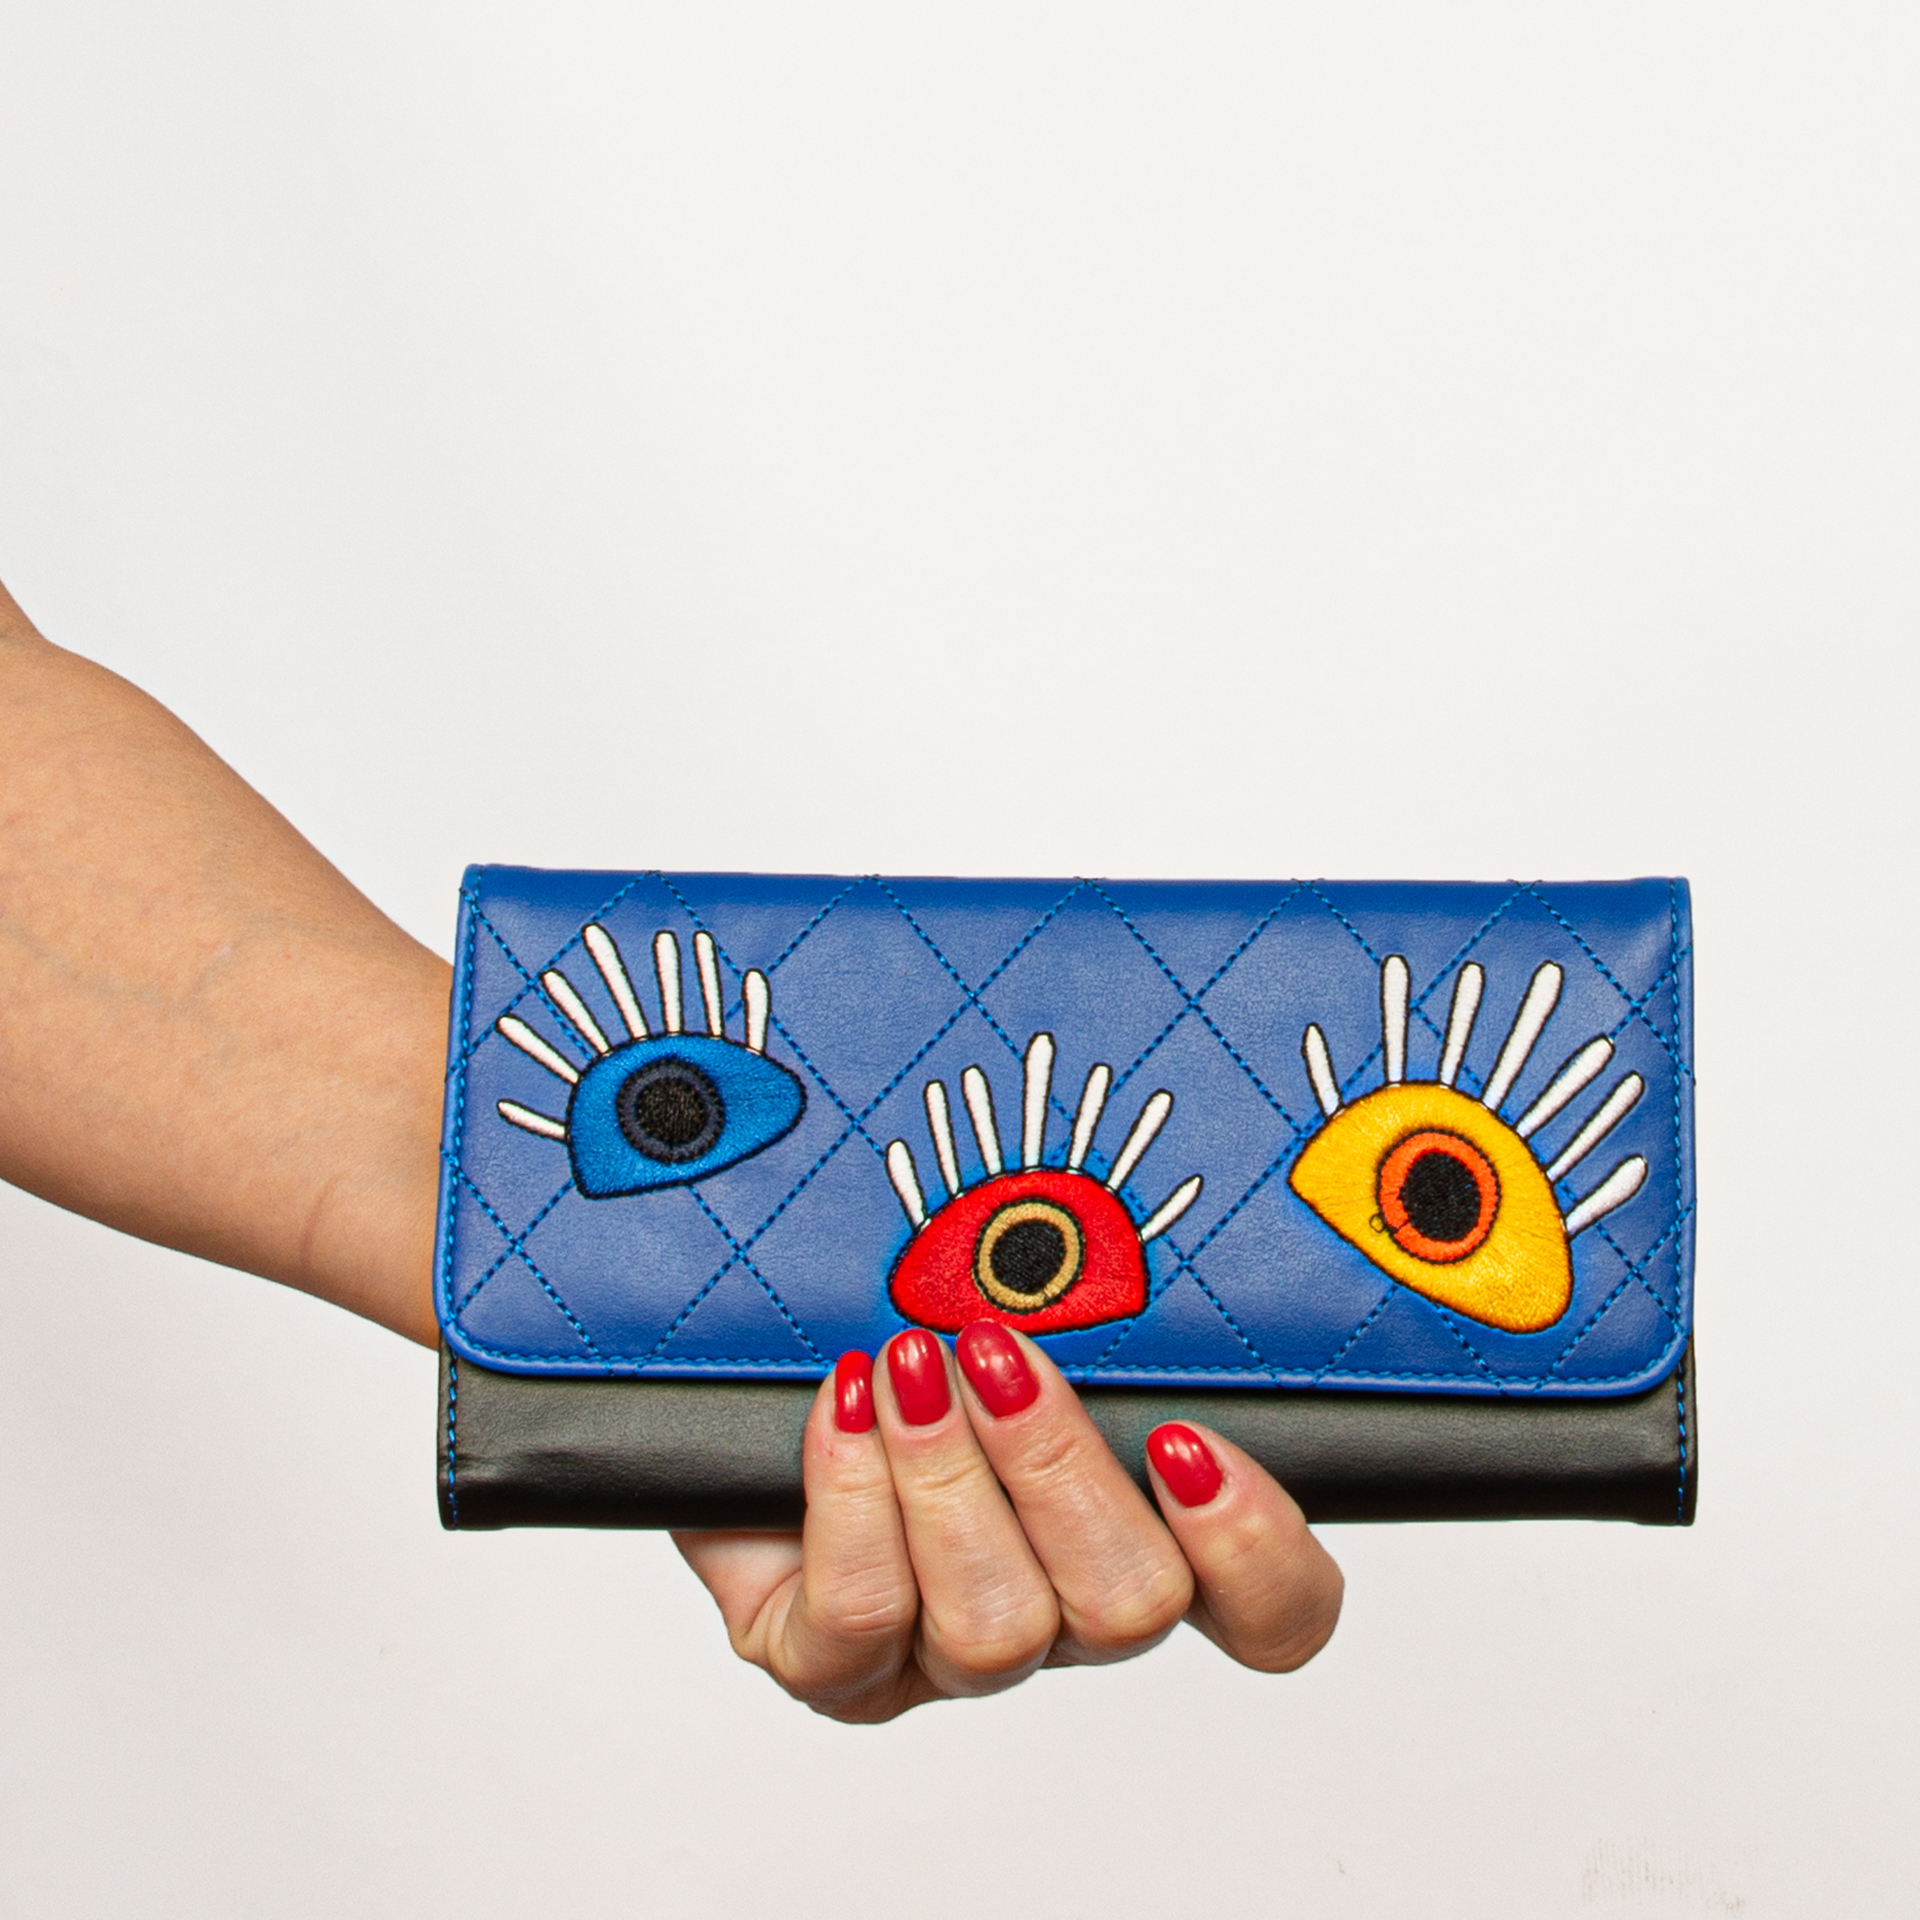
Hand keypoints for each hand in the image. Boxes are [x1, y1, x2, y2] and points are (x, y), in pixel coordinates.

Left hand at [675, 1322, 1343, 1721]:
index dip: (1258, 1553)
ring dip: (947, 1472)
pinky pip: (862, 1621)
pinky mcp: (836, 1670)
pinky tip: (843, 1404)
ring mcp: (946, 1658)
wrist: (738, 1380)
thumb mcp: (1005, 1298)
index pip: (1271, 1612)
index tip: (1187, 1440)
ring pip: (999, 1629)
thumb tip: (1109, 1237)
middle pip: (1134, 1607)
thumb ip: (1085, 1299)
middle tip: (996, 1354)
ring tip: (904, 1364)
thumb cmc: (889, 1328)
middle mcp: (1058, 1612)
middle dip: (1059, 1464)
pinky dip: (852, 1496)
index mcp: (1138, 1531)